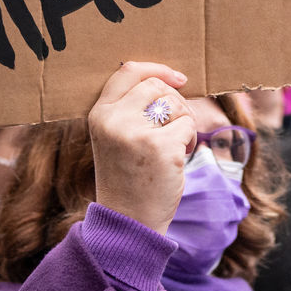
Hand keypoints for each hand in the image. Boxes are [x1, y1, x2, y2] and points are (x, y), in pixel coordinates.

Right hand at [88, 62, 194, 234]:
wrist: (129, 221)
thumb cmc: (128, 177)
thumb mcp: (116, 137)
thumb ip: (131, 109)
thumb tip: (172, 80)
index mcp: (100, 114)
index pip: (128, 71)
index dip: (157, 69)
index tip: (178, 78)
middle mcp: (114, 120)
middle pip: (157, 86)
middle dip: (175, 102)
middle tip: (176, 127)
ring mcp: (137, 133)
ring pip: (176, 104)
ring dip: (185, 122)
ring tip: (175, 146)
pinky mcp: (161, 147)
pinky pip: (189, 125)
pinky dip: (191, 139)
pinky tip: (179, 158)